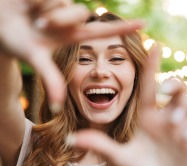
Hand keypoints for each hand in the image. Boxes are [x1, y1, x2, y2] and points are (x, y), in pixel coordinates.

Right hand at [0, 0, 143, 107]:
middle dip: (57, 19)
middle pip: (78, 14)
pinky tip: (28, 3)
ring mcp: (62, 4)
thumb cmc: (14, 41)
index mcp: (71, 36)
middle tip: (38, 24)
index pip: (103, 33)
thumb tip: (58, 107)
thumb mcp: (34, 58)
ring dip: (44, 9)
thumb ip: (50, 79)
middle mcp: (70, 20)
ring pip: (65, 3)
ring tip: (31, 16)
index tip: (144, 25)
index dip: (123, 29)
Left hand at [68, 46, 186, 165]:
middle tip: (169, 98)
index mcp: (146, 118)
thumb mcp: (120, 158)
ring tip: (178, 133)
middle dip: (176, 86)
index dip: (151, 66)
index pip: (148, 87)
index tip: (153, 44)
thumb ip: (100, 145)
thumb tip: (71, 138)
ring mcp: (181, 127)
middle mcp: (164, 118)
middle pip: (176, 88)